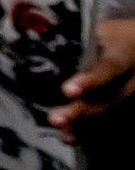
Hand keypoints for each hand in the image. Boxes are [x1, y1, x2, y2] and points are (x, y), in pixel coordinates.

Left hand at [54, 17, 134, 132]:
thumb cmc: (117, 37)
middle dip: (83, 112)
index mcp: (125, 55)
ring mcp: (134, 97)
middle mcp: (134, 80)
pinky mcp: (132, 108)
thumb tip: (44, 41)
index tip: (68, 90)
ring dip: (87, 127)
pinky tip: (73, 138)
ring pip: (113, 115)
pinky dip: (95, 133)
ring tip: (64, 135)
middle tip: (56, 119)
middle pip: (111, 99)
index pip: (109, 69)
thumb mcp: (105, 31)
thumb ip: (83, 40)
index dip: (91, 81)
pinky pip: (116, 124)